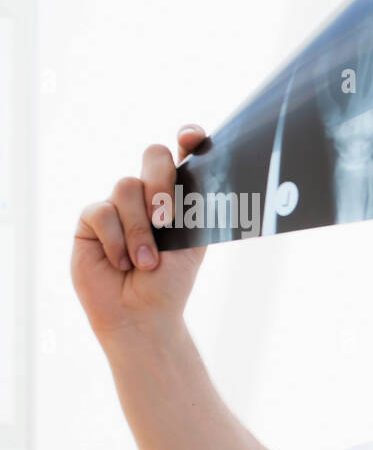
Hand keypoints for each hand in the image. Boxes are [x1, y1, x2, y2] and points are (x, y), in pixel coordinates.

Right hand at [71, 125, 209, 340]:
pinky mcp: (91, 219)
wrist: (141, 313)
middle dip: (161, 182)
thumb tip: (205, 180)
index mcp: (178, 196)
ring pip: (127, 187)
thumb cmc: (170, 281)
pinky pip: (102, 212)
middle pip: (153, 156)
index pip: (183, 155)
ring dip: (140, 230)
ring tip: (146, 263)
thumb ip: (194, 209)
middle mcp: (148, 193)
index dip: (189, 138)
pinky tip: (122, 262)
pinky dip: (116, 240)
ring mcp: (118, 203)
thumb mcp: (192, 244)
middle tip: (167, 219)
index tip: (192, 137)